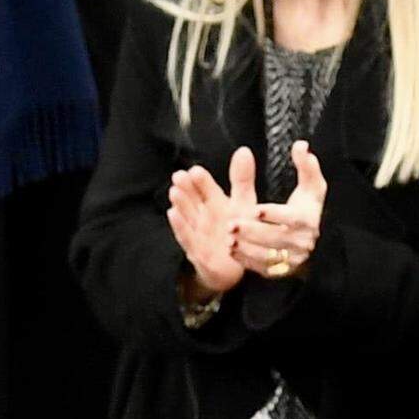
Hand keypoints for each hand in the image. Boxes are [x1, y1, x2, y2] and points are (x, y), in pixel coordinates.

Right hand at [166, 147, 257, 295]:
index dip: (200, 180)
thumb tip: (244, 150)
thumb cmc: (239, 233)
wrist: (237, 268)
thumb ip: (242, 180)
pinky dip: (181, 228)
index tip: (195, 170)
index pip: (205, 188)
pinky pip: (188, 239)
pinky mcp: (198, 253)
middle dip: (186, 189)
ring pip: (187, 217)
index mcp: (215, 203)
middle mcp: (203, 217)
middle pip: (192, 200)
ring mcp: (198, 234)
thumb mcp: (244, 204)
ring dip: (181, 206)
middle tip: (179, 176)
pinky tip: (174, 215)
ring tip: (174, 192)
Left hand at [231, 140, 327, 278]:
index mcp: (307, 220)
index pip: (292, 219)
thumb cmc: (308, 210)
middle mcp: (301, 242)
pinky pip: (263, 268)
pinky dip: (247, 261)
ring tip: (228, 238)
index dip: (274, 215)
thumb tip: (301, 145)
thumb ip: (307, 166)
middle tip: (231, 224)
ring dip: (247, 248)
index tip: (256, 210)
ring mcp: (291, 259)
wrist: (314, 245)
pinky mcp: (281, 270)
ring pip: (268, 256)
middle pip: (276, 238)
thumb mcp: (312, 188)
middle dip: (253, 232)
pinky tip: (232, 250)